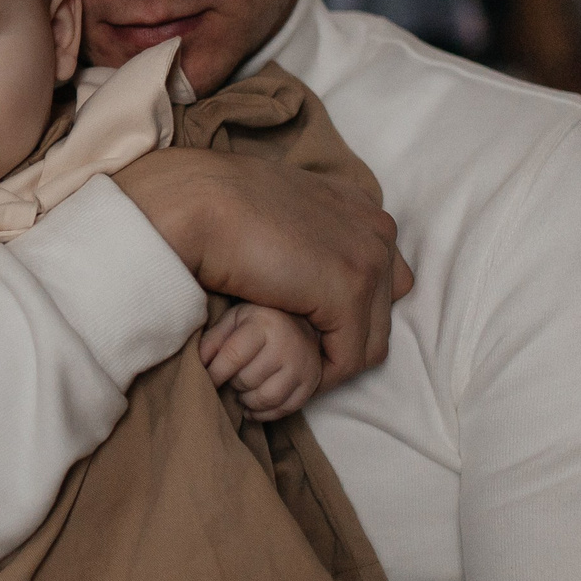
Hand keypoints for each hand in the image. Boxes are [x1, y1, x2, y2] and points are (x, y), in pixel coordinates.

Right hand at [115, 148, 411, 390]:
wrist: (198, 205)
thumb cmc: (219, 206)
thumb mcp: (280, 214)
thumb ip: (307, 235)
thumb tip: (302, 266)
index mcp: (361, 208)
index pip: (382, 275)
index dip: (347, 307)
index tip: (307, 323)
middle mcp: (376, 230)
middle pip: (381, 311)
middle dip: (344, 337)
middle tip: (298, 350)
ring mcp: (368, 260)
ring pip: (371, 341)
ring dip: (332, 361)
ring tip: (291, 365)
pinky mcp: (349, 293)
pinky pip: (349, 359)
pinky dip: (321, 375)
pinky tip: (288, 371)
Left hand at [202, 302, 323, 420]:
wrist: (301, 322)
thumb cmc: (259, 322)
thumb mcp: (233, 320)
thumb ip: (213, 340)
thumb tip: (197, 364)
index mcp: (263, 324)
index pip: (232, 357)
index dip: (214, 374)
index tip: (204, 380)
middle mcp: (286, 345)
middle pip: (248, 380)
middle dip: (232, 384)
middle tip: (229, 380)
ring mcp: (302, 366)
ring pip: (267, 398)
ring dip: (247, 401)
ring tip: (241, 393)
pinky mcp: (311, 383)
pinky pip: (285, 409)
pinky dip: (265, 414)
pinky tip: (253, 407)